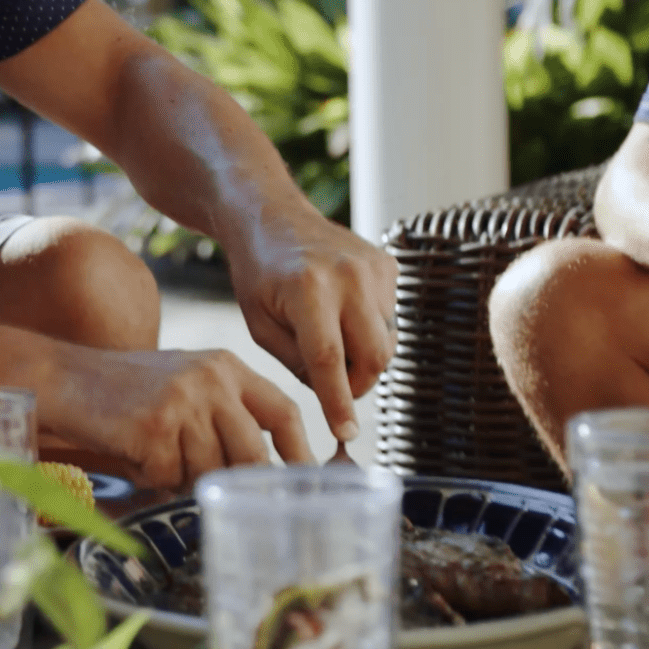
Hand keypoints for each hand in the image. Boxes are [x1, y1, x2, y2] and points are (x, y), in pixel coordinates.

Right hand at [44, 348, 312, 488]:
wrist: (67, 379)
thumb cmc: (127, 390)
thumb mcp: (188, 384)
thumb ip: (227, 413)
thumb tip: (266, 469)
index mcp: (227, 367)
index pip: (283, 410)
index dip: (300, 449)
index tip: (308, 478)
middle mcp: (212, 380)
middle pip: (252, 452)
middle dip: (242, 483)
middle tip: (232, 498)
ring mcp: (184, 402)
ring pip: (209, 470)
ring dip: (185, 477)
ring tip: (157, 456)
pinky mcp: (155, 427)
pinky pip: (171, 476)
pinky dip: (154, 477)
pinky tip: (136, 454)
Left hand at [222, 208, 399, 442]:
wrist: (272, 216)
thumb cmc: (258, 273)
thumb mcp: (260, 324)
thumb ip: (297, 362)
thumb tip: (334, 397)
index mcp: (308, 289)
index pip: (329, 360)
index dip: (338, 402)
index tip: (346, 433)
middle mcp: (348, 275)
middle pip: (373, 356)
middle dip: (356, 384)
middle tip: (334, 388)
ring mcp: (373, 267)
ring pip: (386, 342)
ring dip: (362, 356)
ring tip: (330, 339)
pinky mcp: (388, 265)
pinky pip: (390, 318)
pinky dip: (369, 330)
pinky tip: (342, 313)